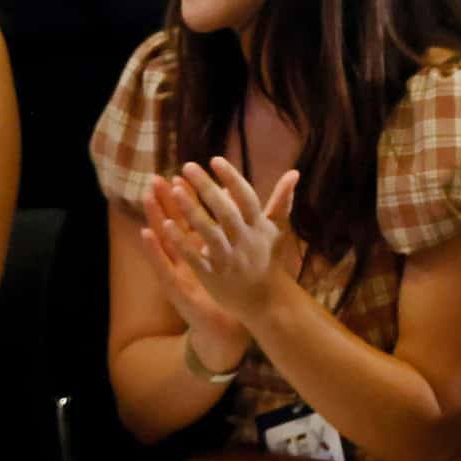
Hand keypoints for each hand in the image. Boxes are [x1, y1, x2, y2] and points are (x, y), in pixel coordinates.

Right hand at [137, 177, 256, 368]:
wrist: (228, 325)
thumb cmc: (231, 288)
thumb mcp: (234, 255)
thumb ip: (235, 227)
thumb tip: (239, 197)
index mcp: (202, 247)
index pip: (193, 217)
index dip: (187, 196)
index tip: (182, 174)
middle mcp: (187, 256)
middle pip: (174, 223)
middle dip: (165, 201)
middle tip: (156, 179)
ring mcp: (179, 269)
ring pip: (164, 239)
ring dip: (154, 218)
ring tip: (146, 197)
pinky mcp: (175, 285)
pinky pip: (162, 264)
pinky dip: (153, 248)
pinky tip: (145, 233)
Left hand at [156, 160, 299, 322]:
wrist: (267, 301)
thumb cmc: (270, 260)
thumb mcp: (278, 230)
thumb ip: (282, 201)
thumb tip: (293, 172)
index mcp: (260, 227)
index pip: (246, 197)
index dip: (232, 177)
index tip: (215, 159)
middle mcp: (245, 241)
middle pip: (225, 211)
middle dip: (206, 187)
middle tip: (188, 166)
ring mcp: (229, 259)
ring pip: (208, 232)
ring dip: (192, 210)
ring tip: (174, 189)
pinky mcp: (213, 276)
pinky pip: (195, 257)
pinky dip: (181, 242)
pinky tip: (166, 225)